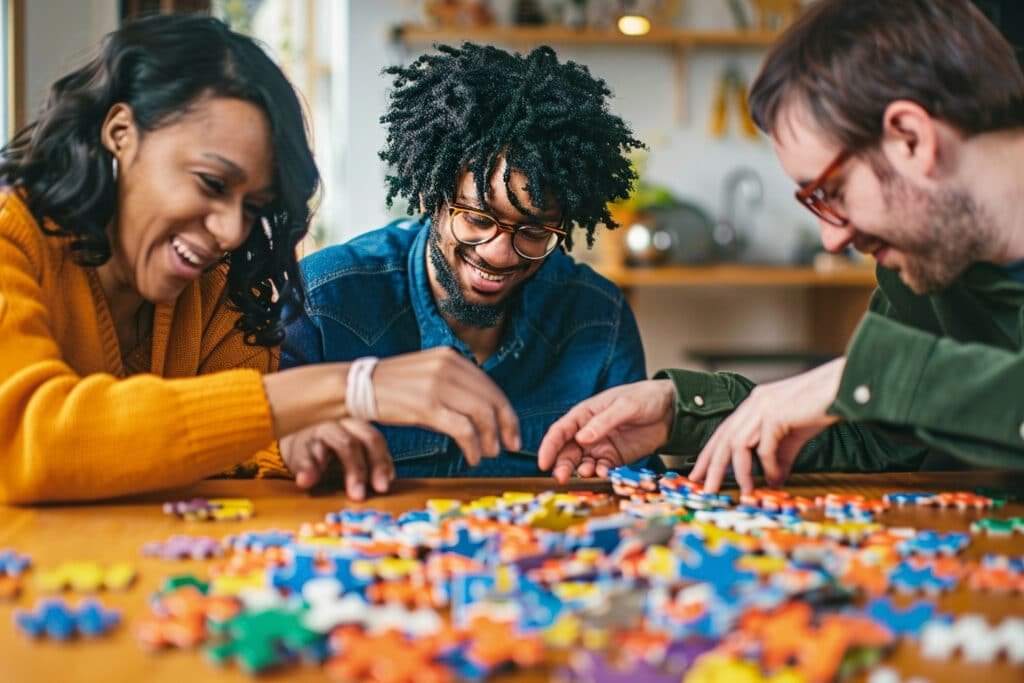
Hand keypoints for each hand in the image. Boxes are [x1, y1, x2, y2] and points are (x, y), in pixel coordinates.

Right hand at [280, 418, 393, 499]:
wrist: (298, 451)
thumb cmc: (332, 456)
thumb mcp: (354, 459)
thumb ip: (371, 466)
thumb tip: (387, 481)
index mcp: (357, 428)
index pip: (374, 440)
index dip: (380, 463)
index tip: (383, 487)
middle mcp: (340, 427)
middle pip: (354, 443)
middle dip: (360, 470)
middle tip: (360, 495)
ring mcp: (319, 434)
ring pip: (336, 444)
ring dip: (345, 469)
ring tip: (350, 492)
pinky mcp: (299, 447)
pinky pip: (305, 456)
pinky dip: (308, 468)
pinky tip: (307, 482)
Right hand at [371, 347, 519, 464]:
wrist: (356, 386)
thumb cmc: (393, 387)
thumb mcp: (428, 374)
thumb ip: (455, 385)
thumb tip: (483, 411)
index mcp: (451, 357)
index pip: (490, 386)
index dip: (507, 411)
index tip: (512, 432)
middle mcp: (448, 366)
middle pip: (491, 400)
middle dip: (506, 426)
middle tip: (511, 446)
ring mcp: (437, 385)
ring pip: (481, 414)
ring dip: (490, 438)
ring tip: (490, 453)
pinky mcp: (426, 406)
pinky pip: (462, 429)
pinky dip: (472, 446)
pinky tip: (472, 457)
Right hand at [538, 380, 675, 482]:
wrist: (671, 409)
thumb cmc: (645, 397)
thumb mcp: (625, 405)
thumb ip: (604, 422)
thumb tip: (582, 438)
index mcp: (584, 414)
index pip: (559, 431)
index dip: (549, 447)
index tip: (543, 463)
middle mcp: (588, 432)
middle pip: (567, 451)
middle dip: (562, 465)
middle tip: (561, 478)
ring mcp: (600, 446)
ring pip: (582, 463)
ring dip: (581, 471)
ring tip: (587, 475)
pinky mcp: (614, 458)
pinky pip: (602, 469)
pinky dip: (600, 474)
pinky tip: (604, 475)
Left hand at [689, 357, 844, 493]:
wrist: (842, 388)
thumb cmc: (820, 408)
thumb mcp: (793, 436)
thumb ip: (779, 457)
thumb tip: (773, 481)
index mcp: (753, 404)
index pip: (723, 432)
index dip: (709, 454)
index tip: (699, 474)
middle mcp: (753, 403)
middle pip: (723, 439)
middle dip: (711, 467)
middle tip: (706, 490)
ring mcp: (763, 406)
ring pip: (738, 445)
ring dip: (740, 472)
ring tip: (745, 493)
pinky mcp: (777, 414)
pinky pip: (764, 447)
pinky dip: (768, 466)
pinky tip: (775, 478)